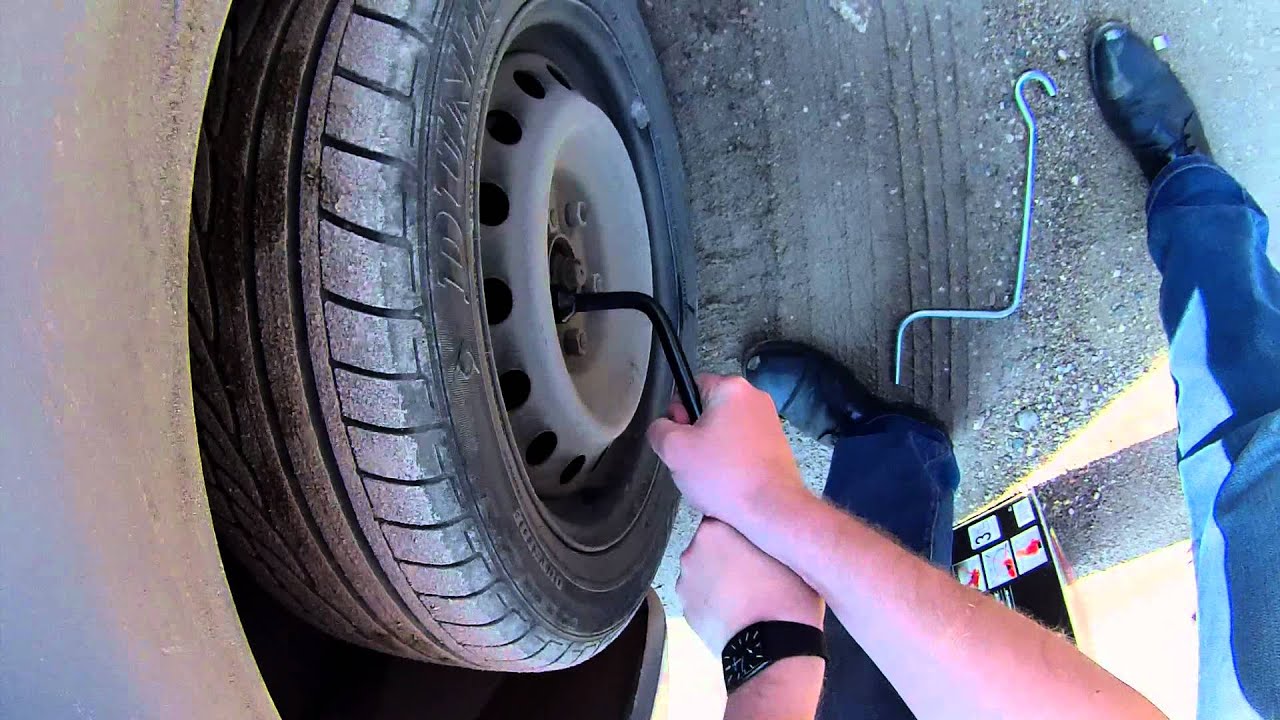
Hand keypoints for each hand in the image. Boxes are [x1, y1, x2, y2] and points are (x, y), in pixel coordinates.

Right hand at [648, 374, 808, 529]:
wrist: (771, 509)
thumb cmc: (729, 479)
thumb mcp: (673, 450)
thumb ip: (658, 430)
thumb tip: (661, 429)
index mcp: (731, 389)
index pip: (690, 385)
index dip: (678, 412)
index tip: (681, 435)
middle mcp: (754, 399)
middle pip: (708, 409)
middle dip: (696, 434)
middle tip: (695, 459)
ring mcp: (768, 422)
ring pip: (724, 430)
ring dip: (713, 450)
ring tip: (713, 474)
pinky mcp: (775, 444)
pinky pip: (741, 446)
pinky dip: (731, 461)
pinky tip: (729, 481)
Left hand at [677, 518, 823, 652]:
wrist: (772, 650)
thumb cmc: (785, 595)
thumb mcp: (785, 549)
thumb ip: (764, 531)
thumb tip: (761, 528)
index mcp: (714, 529)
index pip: (724, 516)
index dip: (741, 528)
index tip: (755, 540)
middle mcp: (691, 551)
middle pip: (710, 543)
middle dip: (727, 552)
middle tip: (754, 568)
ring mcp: (685, 583)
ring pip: (704, 571)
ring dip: (718, 576)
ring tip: (746, 593)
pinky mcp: (686, 611)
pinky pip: (702, 597)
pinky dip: (714, 600)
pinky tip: (736, 610)